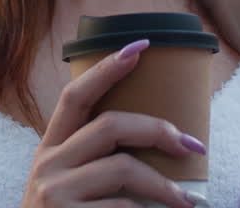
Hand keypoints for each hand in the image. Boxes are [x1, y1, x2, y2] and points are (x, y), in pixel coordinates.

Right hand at [23, 39, 204, 207]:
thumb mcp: (67, 187)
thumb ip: (93, 162)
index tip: (139, 47)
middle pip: (109, 125)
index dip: (106, 69)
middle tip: (192, 146)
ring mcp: (54, 195)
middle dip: (157, 130)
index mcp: (49, 151)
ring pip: (123, 168)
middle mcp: (47, 166)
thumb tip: (157, 137)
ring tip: (187, 203)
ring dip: (164, 187)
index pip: (74, 96)